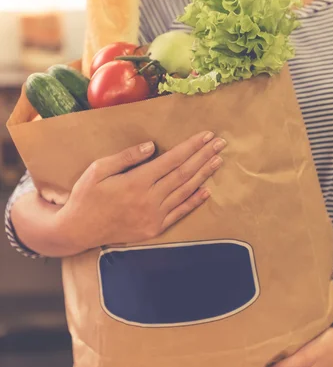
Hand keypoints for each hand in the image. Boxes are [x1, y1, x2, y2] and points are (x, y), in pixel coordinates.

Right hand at [54, 130, 225, 252]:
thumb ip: (126, 157)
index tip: (206, 136)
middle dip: (204, 156)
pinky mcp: (154, 229)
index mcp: (136, 182)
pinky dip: (194, 201)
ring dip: (204, 175)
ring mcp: (154, 216)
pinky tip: (207, 190)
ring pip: (185, 192)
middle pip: (184, 174)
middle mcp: (149, 200)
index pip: (172, 160)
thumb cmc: (86, 196)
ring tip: (218, 161)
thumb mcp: (98, 169)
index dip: (191, 147)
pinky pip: (180, 213)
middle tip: (220, 144)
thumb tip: (152, 146)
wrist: (78, 231)